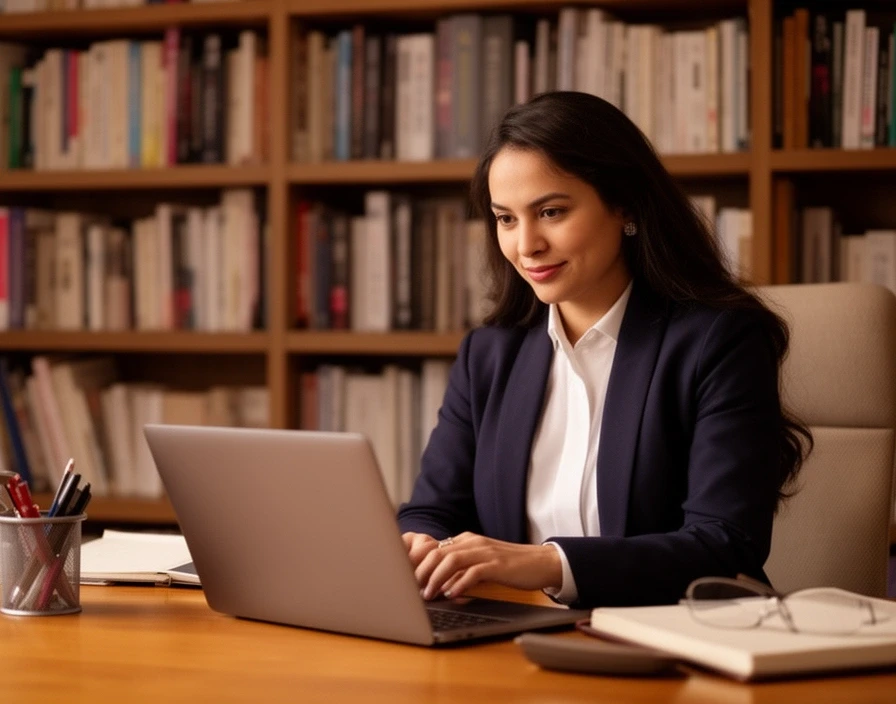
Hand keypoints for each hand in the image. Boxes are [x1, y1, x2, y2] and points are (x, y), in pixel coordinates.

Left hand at [401, 531, 561, 599]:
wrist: (541, 562)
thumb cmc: (509, 567)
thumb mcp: (480, 565)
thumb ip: (460, 570)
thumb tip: (438, 585)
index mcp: (465, 540)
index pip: (433, 549)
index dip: (416, 563)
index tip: (403, 579)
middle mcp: (472, 542)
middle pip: (437, 553)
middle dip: (420, 572)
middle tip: (410, 590)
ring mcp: (484, 552)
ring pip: (451, 560)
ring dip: (435, 579)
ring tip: (427, 595)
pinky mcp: (497, 564)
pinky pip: (473, 572)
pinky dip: (459, 584)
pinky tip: (452, 595)